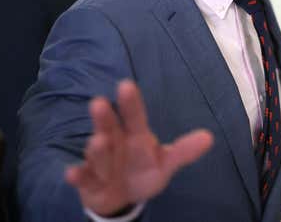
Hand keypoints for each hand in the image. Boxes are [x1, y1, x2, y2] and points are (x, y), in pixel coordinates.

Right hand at [65, 80, 213, 216]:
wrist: (120, 196)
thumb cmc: (144, 170)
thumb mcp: (166, 162)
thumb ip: (184, 151)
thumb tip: (209, 137)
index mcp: (136, 136)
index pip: (134, 117)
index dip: (131, 103)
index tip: (125, 85)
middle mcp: (115, 143)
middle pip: (110, 128)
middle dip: (105, 118)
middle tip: (99, 103)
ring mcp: (100, 161)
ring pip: (97, 153)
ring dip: (96, 148)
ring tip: (98, 141)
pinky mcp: (89, 180)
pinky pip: (83, 177)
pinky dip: (77, 175)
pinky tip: (72, 173)